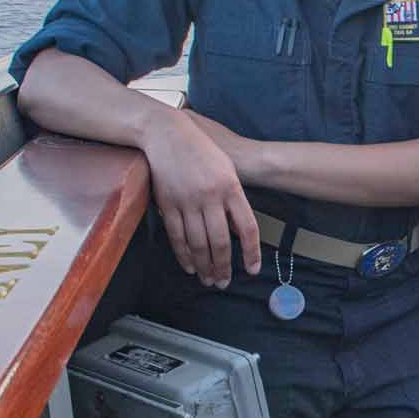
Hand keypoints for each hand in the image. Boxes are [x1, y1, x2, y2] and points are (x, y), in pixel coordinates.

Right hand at [140, 109, 260, 288]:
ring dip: (203, 266)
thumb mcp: (227, 170)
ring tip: (208, 280)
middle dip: (223, 267)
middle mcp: (211, 197)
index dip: (251, 252)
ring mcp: (187, 201)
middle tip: (223, 283)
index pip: (247, 228)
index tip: (251, 270)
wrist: (168, 134)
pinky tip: (190, 266)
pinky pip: (176, 236)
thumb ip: (234, 201)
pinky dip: (183, 255)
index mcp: (231, 188)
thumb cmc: (202, 151)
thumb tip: (238, 232)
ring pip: (197, 243)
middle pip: (220, 242)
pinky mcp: (167, 204)